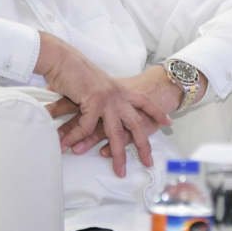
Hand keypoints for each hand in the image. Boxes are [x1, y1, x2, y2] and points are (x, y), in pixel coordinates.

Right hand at [36, 34, 171, 176]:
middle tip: (148, 162)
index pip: (144, 102)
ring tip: (119, 171)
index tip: (168, 123)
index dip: (156, 112)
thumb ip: (103, 97)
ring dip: (118, 155)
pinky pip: (88, 128)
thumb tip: (100, 110)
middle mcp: (118, 95)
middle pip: (137, 124)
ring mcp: (108, 100)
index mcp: (120, 89)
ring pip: (117, 134)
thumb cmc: (75, 70)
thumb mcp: (96, 85)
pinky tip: (68, 145)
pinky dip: (76, 138)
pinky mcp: (94, 102)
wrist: (63, 58)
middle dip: (144, 146)